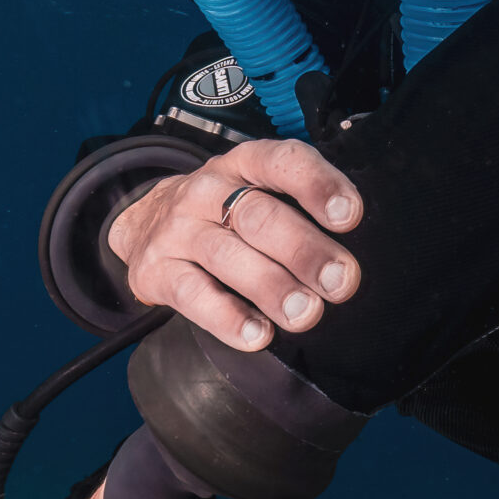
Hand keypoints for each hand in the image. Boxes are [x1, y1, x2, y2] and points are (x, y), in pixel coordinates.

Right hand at [107, 138, 363, 350]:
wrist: (142, 226)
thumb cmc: (226, 212)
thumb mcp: (257, 192)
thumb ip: (300, 209)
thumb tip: (357, 254)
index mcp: (244, 164)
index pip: (282, 162)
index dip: (317, 185)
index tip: (350, 215)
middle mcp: (208, 190)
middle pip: (259, 216)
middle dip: (305, 250)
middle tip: (343, 281)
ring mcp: (179, 229)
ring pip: (228, 257)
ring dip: (272, 287)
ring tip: (306, 313)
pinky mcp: (156, 270)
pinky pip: (193, 295)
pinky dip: (228, 318)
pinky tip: (258, 336)